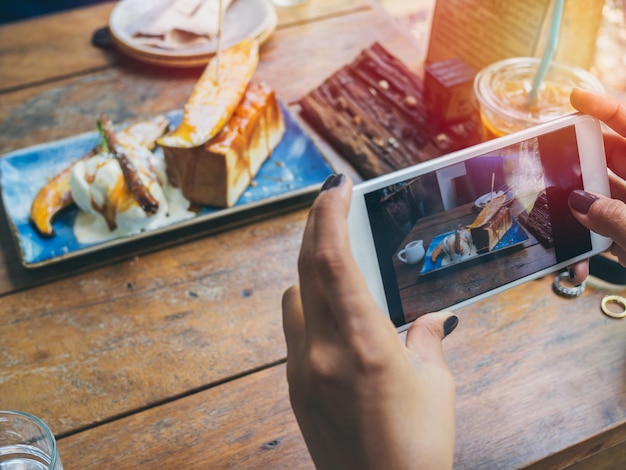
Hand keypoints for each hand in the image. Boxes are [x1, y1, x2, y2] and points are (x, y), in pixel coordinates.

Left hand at [282, 174, 457, 469]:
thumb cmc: (416, 447)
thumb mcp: (436, 387)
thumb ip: (428, 342)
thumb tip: (431, 321)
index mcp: (363, 343)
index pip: (331, 259)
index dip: (328, 215)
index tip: (336, 186)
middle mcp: (322, 351)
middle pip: (304, 268)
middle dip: (315, 226)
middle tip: (332, 201)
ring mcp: (302, 369)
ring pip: (293, 297)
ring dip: (310, 271)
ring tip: (337, 264)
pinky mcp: (295, 387)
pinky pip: (295, 330)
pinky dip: (310, 308)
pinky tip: (335, 318)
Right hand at [568, 89, 625, 267]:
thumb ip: (612, 217)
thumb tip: (578, 201)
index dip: (607, 108)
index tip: (576, 99)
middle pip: (618, 160)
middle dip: (583, 165)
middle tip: (553, 166)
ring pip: (612, 200)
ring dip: (585, 213)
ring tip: (559, 219)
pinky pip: (615, 234)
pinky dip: (598, 246)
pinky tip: (583, 261)